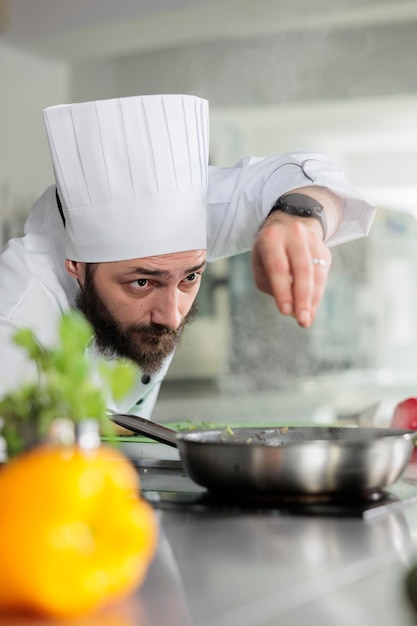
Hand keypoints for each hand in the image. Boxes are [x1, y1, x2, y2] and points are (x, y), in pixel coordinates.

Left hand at [251, 211, 331, 326]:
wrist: (290, 222)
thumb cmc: (269, 250)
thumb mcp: (260, 263)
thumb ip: (271, 284)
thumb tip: (291, 309)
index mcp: (272, 238)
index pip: (278, 267)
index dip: (283, 290)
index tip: (285, 311)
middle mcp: (294, 235)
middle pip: (302, 270)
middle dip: (303, 299)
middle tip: (303, 320)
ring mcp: (312, 241)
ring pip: (316, 274)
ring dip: (313, 300)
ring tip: (307, 319)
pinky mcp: (324, 249)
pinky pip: (323, 275)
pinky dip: (317, 294)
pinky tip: (311, 308)